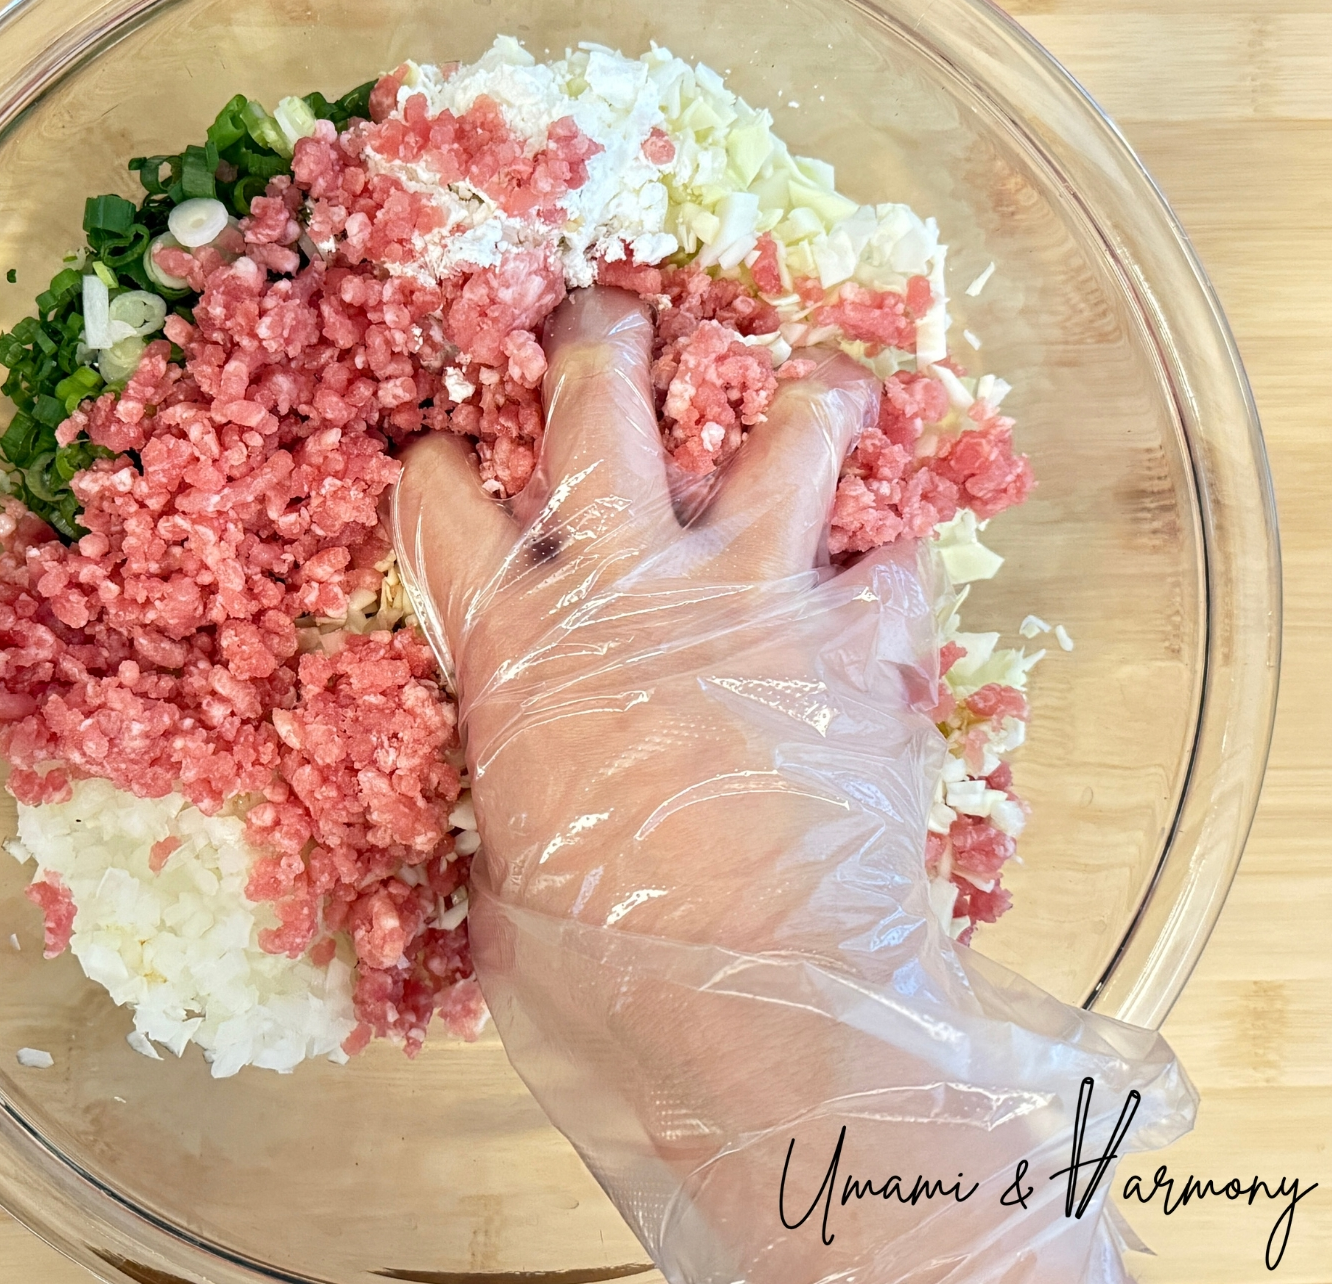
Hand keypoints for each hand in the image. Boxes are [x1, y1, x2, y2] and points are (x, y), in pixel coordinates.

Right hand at [393, 288, 1192, 1282]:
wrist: (755, 1017)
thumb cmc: (600, 974)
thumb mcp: (510, 863)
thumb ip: (520, 770)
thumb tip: (534, 760)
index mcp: (518, 646)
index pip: (442, 508)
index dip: (434, 471)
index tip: (441, 460)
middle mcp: (631, 589)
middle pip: (602, 412)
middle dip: (598, 343)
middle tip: (606, 314)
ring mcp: (757, 602)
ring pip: (789, 438)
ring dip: (803, 403)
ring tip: (815, 390)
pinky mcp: (864, 650)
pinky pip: (897, 567)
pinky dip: (894, 568)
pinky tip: (891, 584)